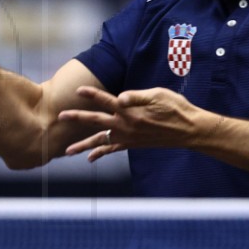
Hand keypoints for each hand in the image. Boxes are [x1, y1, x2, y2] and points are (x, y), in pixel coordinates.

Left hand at [58, 86, 213, 161]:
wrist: (188, 130)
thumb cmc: (175, 108)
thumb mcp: (158, 95)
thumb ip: (137, 97)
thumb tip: (119, 98)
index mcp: (131, 111)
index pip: (106, 101)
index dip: (92, 94)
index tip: (78, 90)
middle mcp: (127, 126)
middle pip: (96, 121)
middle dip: (77, 118)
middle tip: (60, 116)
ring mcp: (129, 137)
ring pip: (101, 141)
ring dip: (83, 145)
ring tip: (67, 151)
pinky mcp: (133, 144)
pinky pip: (112, 150)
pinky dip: (100, 154)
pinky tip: (90, 159)